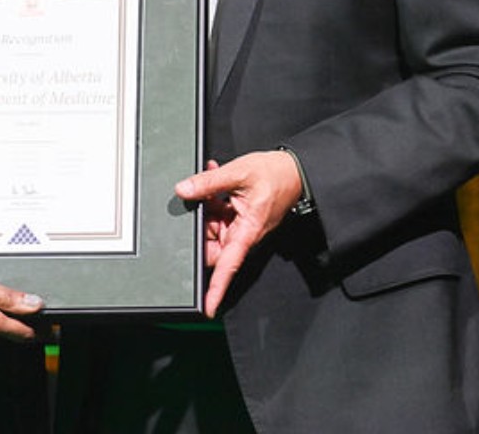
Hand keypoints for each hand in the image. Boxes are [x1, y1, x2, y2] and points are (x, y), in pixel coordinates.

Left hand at [173, 151, 303, 316]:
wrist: (294, 170)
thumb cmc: (276, 175)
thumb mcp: (239, 173)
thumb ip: (209, 182)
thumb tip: (184, 190)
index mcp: (247, 232)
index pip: (228, 266)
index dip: (216, 288)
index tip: (206, 307)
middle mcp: (243, 235)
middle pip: (212, 245)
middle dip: (200, 224)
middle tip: (196, 198)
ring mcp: (240, 227)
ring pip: (212, 227)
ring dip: (205, 204)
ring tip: (208, 180)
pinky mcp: (238, 217)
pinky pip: (218, 214)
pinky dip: (213, 197)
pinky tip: (212, 179)